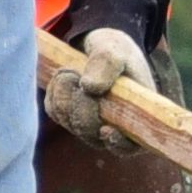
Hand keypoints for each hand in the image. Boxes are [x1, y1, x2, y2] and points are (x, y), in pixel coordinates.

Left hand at [37, 22, 154, 139]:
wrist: (100, 46)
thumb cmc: (117, 50)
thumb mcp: (117, 49)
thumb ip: (107, 64)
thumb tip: (90, 88)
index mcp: (136, 118)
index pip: (129, 146)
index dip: (117, 143)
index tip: (106, 130)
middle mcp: (113, 128)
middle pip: (89, 131)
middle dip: (79, 103)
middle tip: (76, 73)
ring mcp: (88, 125)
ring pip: (69, 121)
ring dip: (65, 94)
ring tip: (72, 70)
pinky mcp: (68, 116)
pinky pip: (55, 111)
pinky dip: (55, 92)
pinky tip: (65, 76)